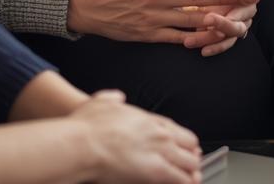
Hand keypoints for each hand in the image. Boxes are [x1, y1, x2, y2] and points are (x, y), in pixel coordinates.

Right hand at [72, 89, 201, 183]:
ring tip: (191, 178)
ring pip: (190, 163)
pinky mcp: (157, 171)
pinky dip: (185, 183)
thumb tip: (117, 97)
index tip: (182, 146)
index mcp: (148, 119)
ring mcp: (160, 152)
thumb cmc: (87, 129)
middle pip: (189, 145)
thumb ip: (112, 99)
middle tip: (190, 164)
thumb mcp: (100, 103)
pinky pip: (181, 179)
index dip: (181, 140)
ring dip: (190, 171)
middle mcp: (159, 133)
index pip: (175, 129)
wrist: (82, 145)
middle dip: (190, 155)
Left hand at [181, 0, 260, 56]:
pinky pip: (225, 44)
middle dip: (230, 14)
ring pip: (236, 30)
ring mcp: (240, 22)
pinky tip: (200, 48)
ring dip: (220, 31)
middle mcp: (248, 5)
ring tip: (203, 29)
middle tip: (212, 14)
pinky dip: (214, 46)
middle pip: (245, 12)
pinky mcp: (228, 35)